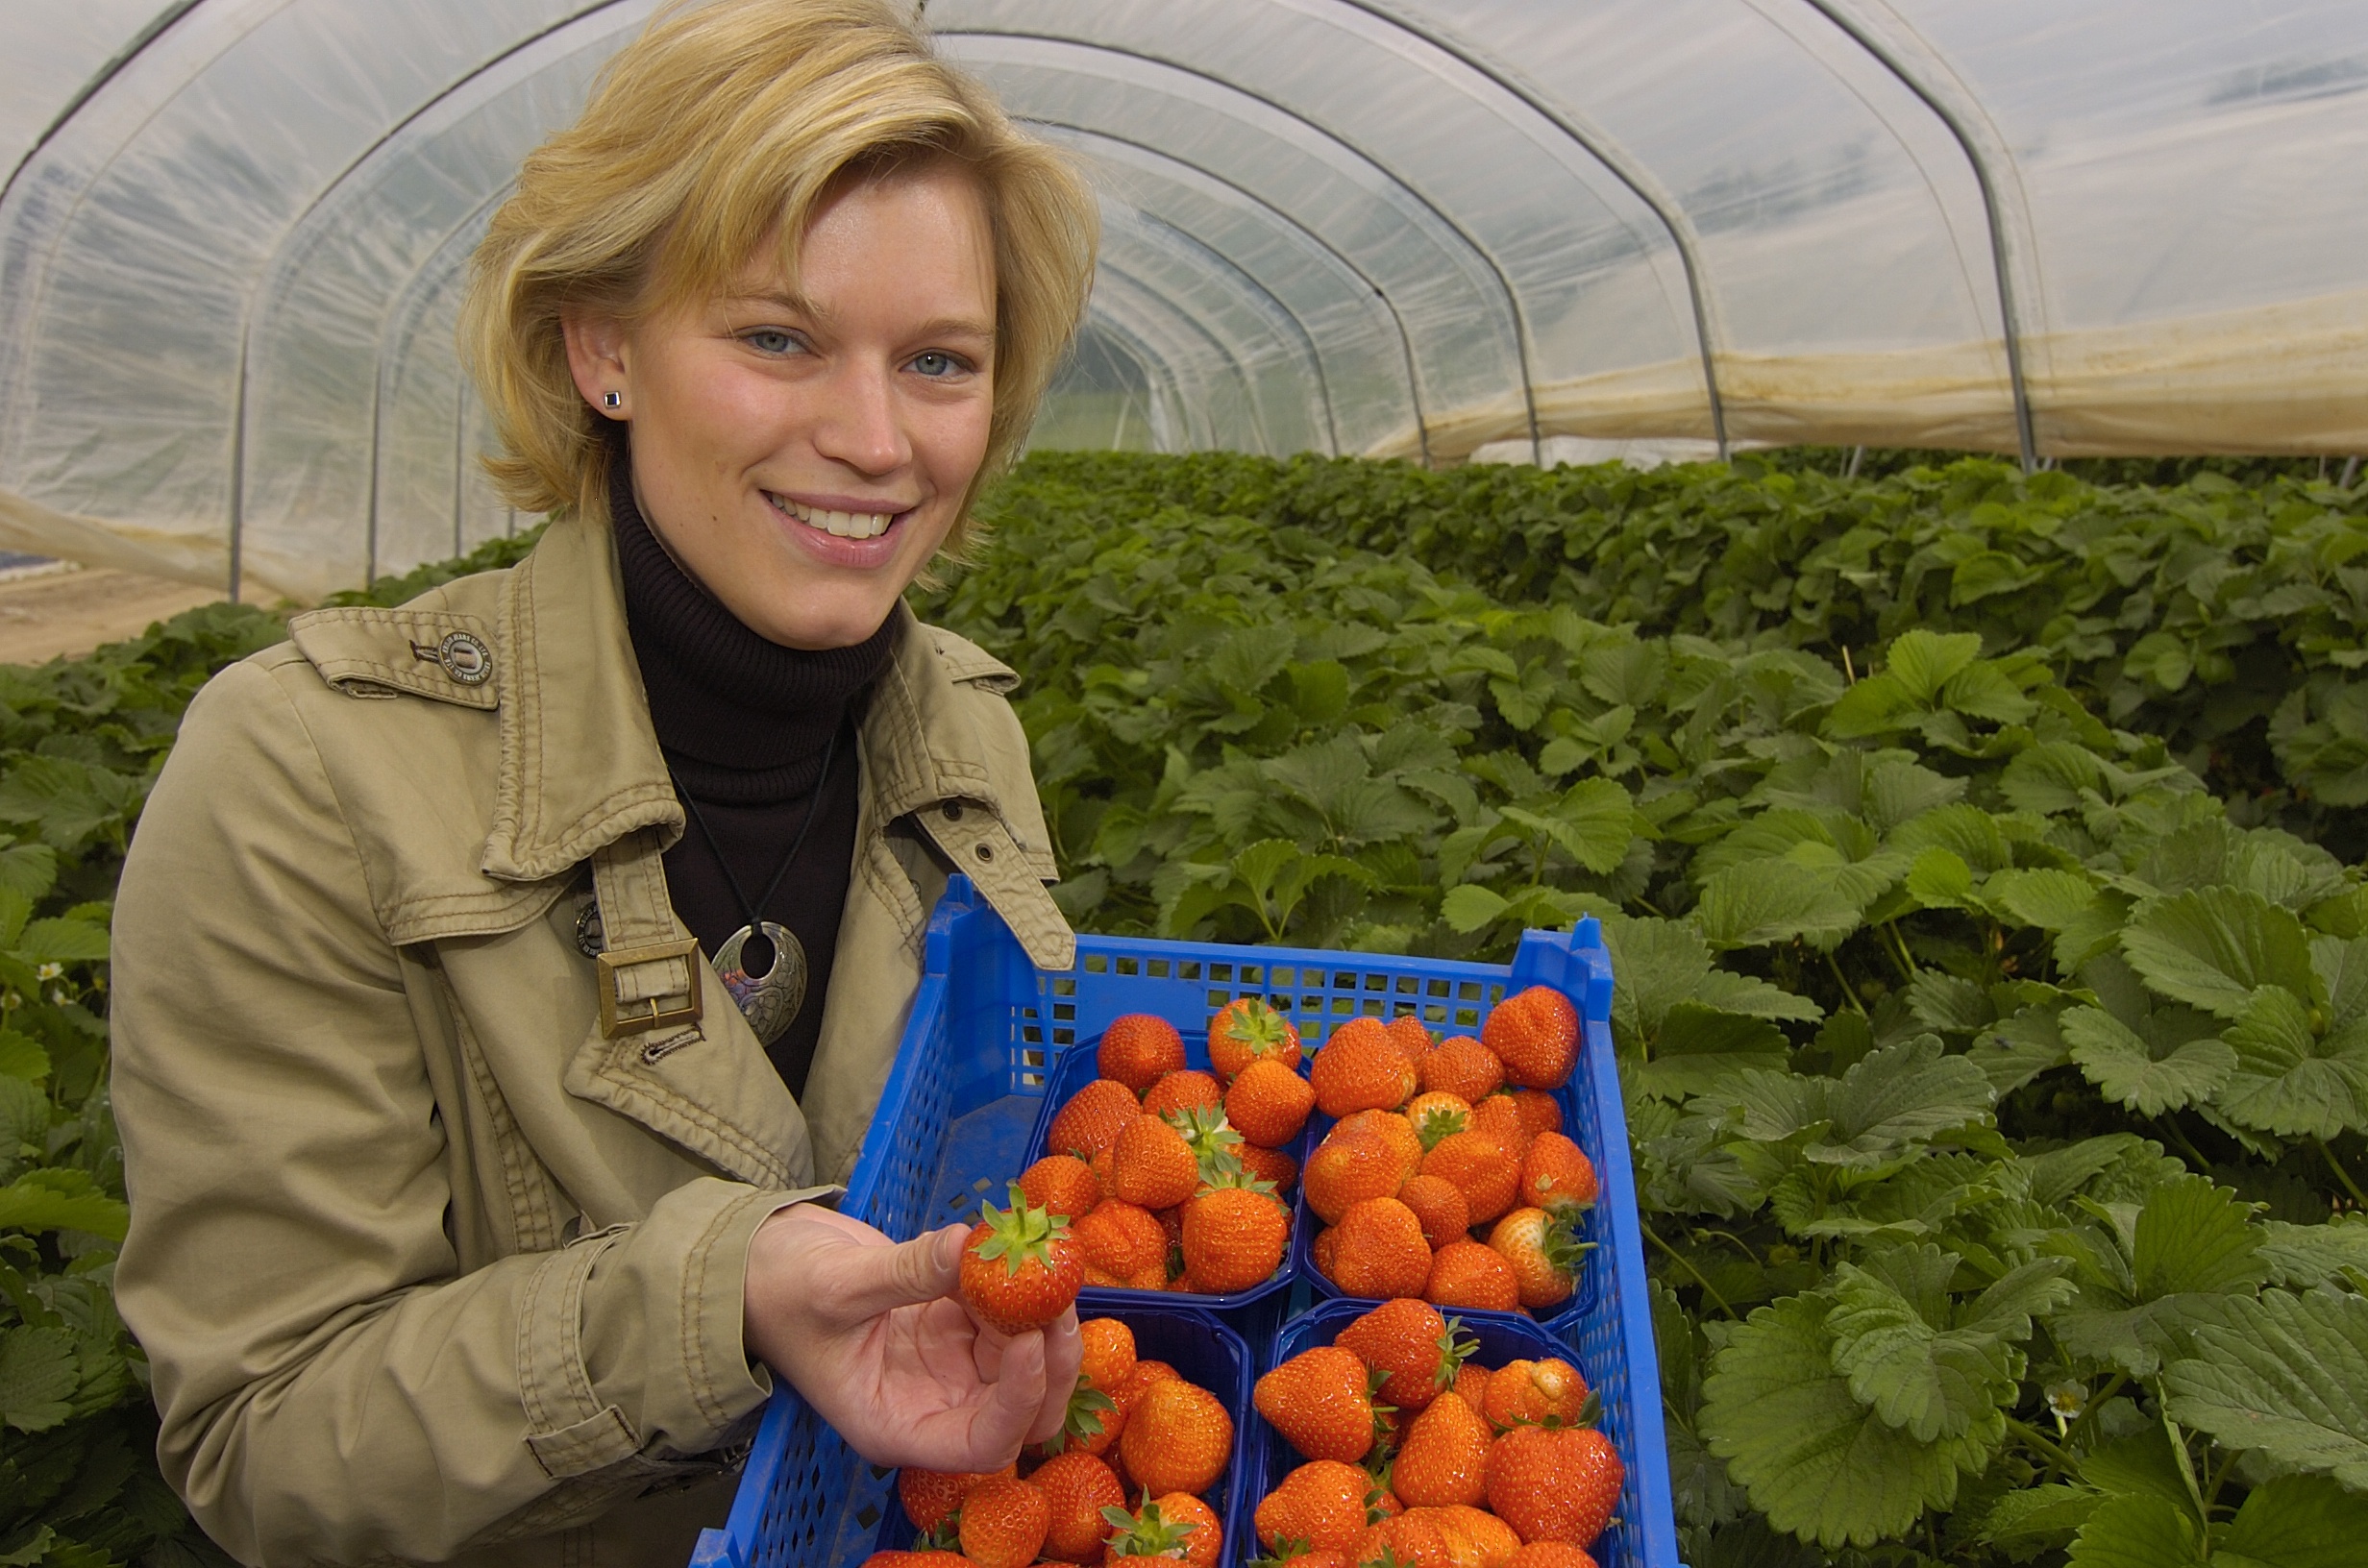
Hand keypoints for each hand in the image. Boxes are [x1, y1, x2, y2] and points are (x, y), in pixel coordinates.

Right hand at [742, 1204, 1081, 1469]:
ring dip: (1043, 1318)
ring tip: (1039, 1262)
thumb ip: (904, 1272)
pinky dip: (1021, 1288)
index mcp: (897, 1424)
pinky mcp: (956, 1325)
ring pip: (1027, 1363)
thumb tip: (968, 1245)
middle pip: (1023, 1412)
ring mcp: (949, 1365)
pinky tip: (1013, 1248)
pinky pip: (1007, 1317)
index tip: (1029, 1340)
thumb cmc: (778, 1293)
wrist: (761, 1264)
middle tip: (1055, 1298)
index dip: (1019, 1401)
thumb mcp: (834, 1284)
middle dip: (1052, 1363)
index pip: (981, 1443)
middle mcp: (933, 1404)